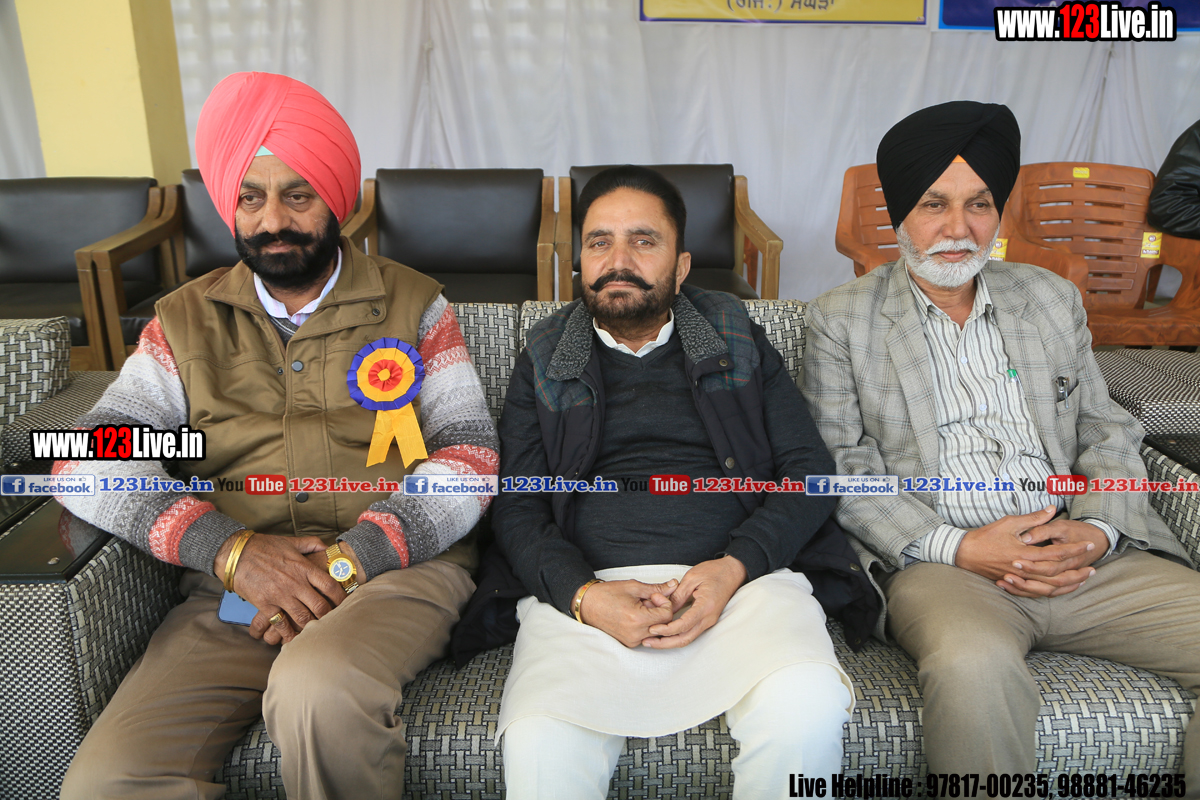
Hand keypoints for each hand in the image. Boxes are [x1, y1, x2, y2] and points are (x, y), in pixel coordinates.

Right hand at [213, 533, 346, 643]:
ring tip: (317, 633)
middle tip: (332, 622)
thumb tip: (327, 547)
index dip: (340, 597)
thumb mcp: (291, 541)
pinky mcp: (265, 605)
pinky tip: (293, 639)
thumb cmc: (264, 546)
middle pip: (320, 605)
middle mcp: (295, 584)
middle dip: (328, 616)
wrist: (237, 554)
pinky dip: (288, 634)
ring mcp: (281, 596)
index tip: (345, 603)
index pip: (329, 585)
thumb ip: (311, 544)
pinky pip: (280, 624)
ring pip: (303, 618)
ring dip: (311, 627)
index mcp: (303, 568)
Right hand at [578, 579, 676, 647]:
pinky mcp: (629, 643)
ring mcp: (632, 640)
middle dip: (659, 610)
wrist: (587, 605)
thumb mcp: (633, 587)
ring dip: (653, 618)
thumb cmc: (607, 594)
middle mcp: (636, 633)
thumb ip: (656, 588)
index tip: (653, 596)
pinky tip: (635, 615)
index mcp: (638, 618)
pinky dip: (646, 625)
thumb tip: (673, 585)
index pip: (667, 615)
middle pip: (664, 624)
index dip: (664, 602)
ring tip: (639, 607)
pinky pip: (646, 636)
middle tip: (646, 600)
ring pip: (656, 631)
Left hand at [643, 556, 746, 648]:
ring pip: (688, 638)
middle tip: (647, 642)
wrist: (733, 572)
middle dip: (665, 643)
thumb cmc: (714, 571)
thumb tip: (664, 610)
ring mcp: (709, 621)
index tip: (652, 628)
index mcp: (705, 606)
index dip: (666, 630)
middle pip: (685, 638)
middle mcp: (709, 618)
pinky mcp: (707, 620)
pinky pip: (691, 633)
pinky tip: (664, 635)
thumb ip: (678, 595)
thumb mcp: (692, 578)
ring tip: (652, 641)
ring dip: (670, 642)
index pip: (684, 625)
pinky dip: (677, 636)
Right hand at [955, 507, 1095, 597]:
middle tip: (1093, 567)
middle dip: (1077, 571)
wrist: (964, 554)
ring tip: (1083, 580)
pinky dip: (1053, 591)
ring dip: (1069, 584)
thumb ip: (1033, 518)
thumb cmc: (985, 537)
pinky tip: (1062, 587)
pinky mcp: (1014, 584)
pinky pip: (1038, 592)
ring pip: (1050, 587)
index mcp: (1025, 554)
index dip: (1074, 550)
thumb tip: (1051, 509)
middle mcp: (1024, 569)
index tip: (1088, 544)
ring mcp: (1019, 579)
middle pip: (1058, 575)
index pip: (1056, 554)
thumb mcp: (1009, 523)